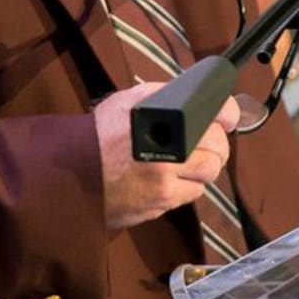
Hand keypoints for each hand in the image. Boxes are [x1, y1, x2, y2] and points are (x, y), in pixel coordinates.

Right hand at [94, 82, 239, 229]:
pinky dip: (189, 186)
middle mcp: (171, 149)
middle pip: (219, 148)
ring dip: (205, 167)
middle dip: (217, 144)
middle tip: (208, 142)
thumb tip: (194, 95)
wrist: (71, 172)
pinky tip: (173, 178)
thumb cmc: (101, 133)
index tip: (227, 119)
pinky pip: (192, 195)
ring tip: (190, 161)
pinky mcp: (160, 204)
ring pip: (209, 174)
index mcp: (166, 118)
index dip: (228, 116)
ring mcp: (167, 180)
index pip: (217, 114)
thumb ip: (164, 94)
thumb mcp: (130, 99)